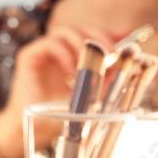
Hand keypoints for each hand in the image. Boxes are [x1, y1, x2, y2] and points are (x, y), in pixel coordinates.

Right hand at [0, 23, 123, 157]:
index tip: (128, 33)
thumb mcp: (92, 92)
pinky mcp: (29, 55)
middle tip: (111, 53)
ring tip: (89, 65)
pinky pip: (50, 44)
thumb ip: (105, 75)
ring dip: (81, 44)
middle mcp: (57, 48)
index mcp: (72, 54)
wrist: (37, 128)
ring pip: (65, 31)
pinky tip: (71, 73)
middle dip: (99, 37)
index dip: (109, 32)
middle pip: (80, 28)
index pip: (92, 34)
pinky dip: (64, 55)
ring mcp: (43, 50)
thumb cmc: (62, 114)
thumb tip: (125, 61)